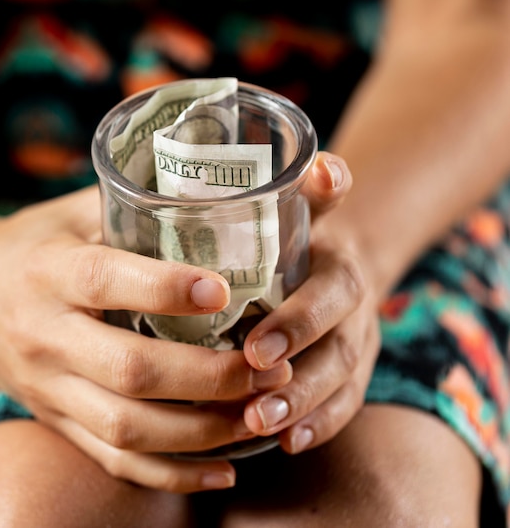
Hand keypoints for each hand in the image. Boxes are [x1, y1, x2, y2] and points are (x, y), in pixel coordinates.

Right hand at [0, 186, 293, 492]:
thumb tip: (213, 195)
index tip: (223, 291)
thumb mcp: (72, 211)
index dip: (165, 288)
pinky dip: (172, 474)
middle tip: (267, 368)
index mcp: (48, 271)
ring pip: (126, 427)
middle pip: (129, 370)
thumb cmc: (32, 243)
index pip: (106, 281)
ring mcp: (48, 387)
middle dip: (208, 377)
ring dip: (202, 430)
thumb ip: (132, 206)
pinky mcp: (55, 419)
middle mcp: (45, 334)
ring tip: (257, 414)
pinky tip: (223, 468)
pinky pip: (113, 461)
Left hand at [241, 152, 381, 452]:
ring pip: (341, 384)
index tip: (256, 350)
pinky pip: (345, 405)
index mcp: (341, 267)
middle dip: (298, 377)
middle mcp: (356, 311)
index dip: (300, 323)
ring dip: (302, 408)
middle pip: (338, 350)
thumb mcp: (308, 206)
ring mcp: (357, 345)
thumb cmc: (307, 231)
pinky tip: (287, 441)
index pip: (331, 294)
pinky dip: (319, 425)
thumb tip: (324, 168)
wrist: (339, 259)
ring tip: (258, 425)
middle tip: (252, 398)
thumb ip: (316, 189)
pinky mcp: (351, 372)